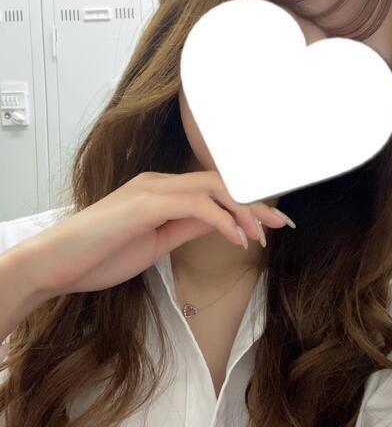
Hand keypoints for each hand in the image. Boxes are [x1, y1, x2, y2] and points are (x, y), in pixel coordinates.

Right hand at [18, 171, 292, 298]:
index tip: (270, 222)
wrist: (54, 264)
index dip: (245, 204)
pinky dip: (221, 220)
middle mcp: (159, 183)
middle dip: (255, 202)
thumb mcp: (156, 242)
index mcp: (162, 191)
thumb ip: (187, 226)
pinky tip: (236, 239)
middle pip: (220, 183)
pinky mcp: (143, 204)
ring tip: (262, 234)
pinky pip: (194, 205)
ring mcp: (151, 190)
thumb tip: (221, 222)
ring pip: (212, 188)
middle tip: (282, 223)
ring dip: (243, 211)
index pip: (213, 190)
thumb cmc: (100, 255)